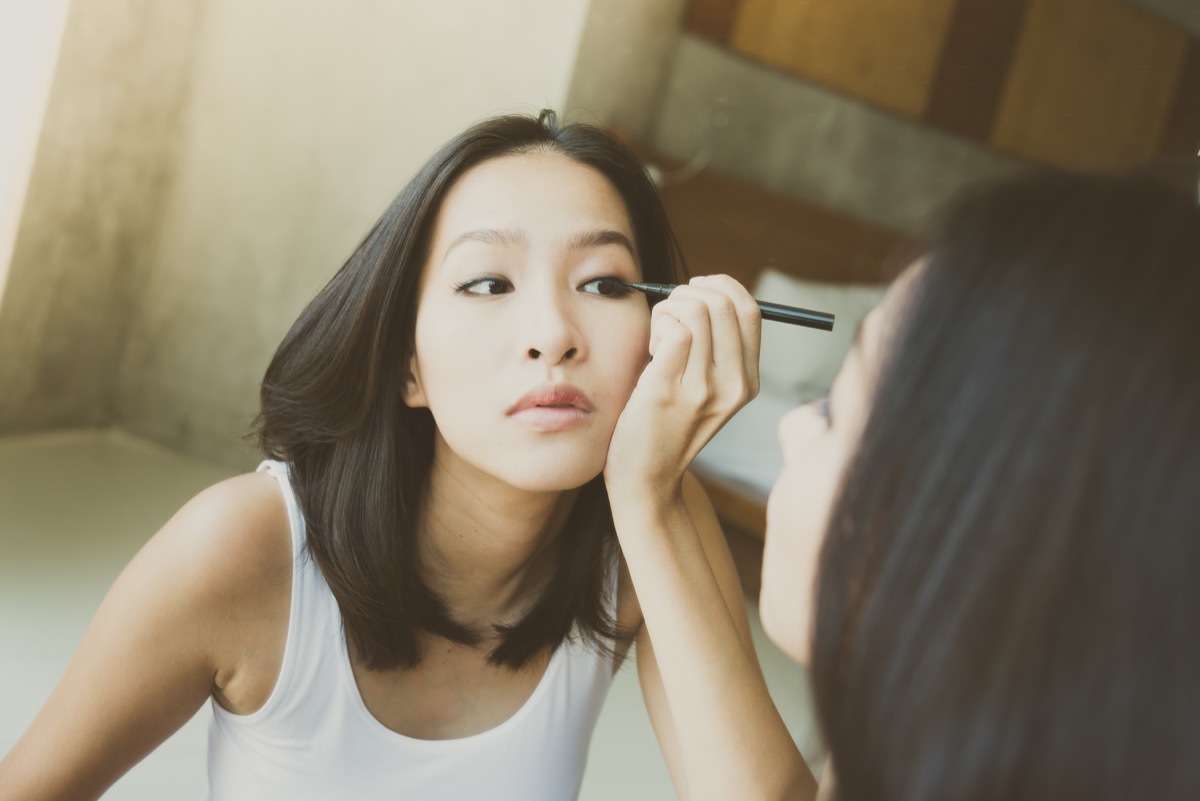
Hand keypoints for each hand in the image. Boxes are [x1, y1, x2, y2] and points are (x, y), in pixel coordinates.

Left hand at [604, 274, 760, 504]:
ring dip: (669, 308)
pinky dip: (658, 324)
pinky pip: (675, 329)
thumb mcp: (706, 388)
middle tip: (669, 313)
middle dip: (690, 292)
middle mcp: (734, 385)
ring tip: (659, 336)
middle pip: (725, 304)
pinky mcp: (669, 390)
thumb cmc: (667, 423)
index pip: (751, 311)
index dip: (723, 287)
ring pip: (697, 310)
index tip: (696, 290)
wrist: (646, 477)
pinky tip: (651, 349)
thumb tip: (704, 291)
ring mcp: (704, 389)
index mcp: (748, 382)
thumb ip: (714, 347)